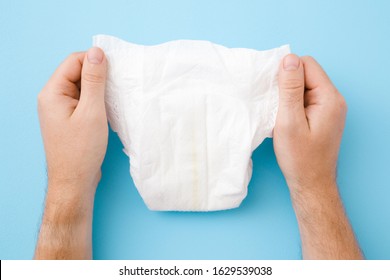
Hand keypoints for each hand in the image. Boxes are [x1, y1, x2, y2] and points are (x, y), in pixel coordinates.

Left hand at [35, 48, 106, 258]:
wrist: (75, 182)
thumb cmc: (82, 150)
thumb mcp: (92, 112)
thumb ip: (95, 80)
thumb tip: (97, 52)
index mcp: (52, 92)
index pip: (74, 62)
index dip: (95, 60)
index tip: (117, 68)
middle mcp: (53, 98)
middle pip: (77, 72)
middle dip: (98, 75)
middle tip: (119, 84)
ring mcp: (60, 109)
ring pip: (82, 87)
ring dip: (99, 88)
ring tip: (116, 96)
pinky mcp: (69, 119)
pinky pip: (83, 100)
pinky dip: (97, 100)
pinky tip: (109, 107)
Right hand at [274, 54, 346, 193]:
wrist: (311, 183)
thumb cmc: (299, 157)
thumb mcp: (289, 121)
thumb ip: (290, 89)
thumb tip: (289, 59)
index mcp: (329, 98)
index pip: (307, 64)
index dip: (287, 72)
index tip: (273, 90)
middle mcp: (333, 99)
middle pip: (307, 74)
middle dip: (287, 84)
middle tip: (275, 105)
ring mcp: (329, 108)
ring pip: (304, 86)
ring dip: (288, 95)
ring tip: (280, 114)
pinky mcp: (322, 116)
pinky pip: (305, 99)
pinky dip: (292, 104)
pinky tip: (285, 118)